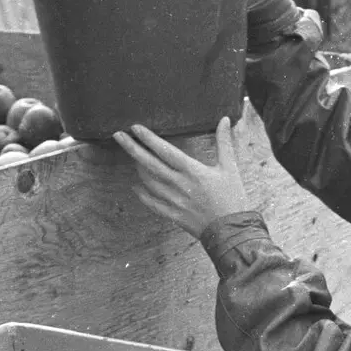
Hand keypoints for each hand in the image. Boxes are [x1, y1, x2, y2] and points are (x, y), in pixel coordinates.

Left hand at [113, 116, 247, 238]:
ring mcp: (174, 201)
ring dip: (138, 168)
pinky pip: (153, 204)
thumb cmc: (233, 198)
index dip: (148, 138)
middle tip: (118, 136)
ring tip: (133, 157)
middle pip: (150, 164)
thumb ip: (225, 142)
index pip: (165, 151)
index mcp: (192, 171)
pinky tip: (136, 187)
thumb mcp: (230, 168)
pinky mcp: (174, 215)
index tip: (135, 128)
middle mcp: (179, 185)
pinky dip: (142, 194)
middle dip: (132, 148)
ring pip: (149, 182)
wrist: (232, 231)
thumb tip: (225, 119)